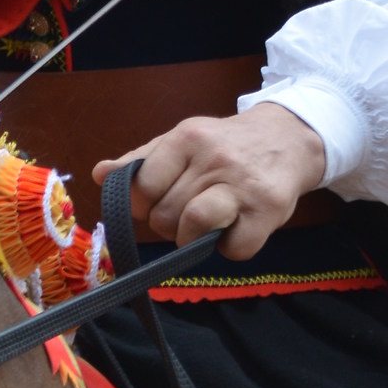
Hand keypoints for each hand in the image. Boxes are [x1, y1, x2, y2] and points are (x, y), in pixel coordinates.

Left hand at [93, 104, 326, 260]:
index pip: (143, 188)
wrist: (288, 139)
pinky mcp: (269, 211)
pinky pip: (233, 249)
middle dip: (169, 224)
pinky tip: (234, 230)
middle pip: (165, 214)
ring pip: (193, 228)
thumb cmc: (224, 145)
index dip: (143, 205)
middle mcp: (215, 158)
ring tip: (202, 228)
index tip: (157, 202)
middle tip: (186, 213)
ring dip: (191, 239)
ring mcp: (243, 185)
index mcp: (187, 138)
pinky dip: (229, 248)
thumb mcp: (181, 142)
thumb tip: (99, 175)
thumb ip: (140, 162)